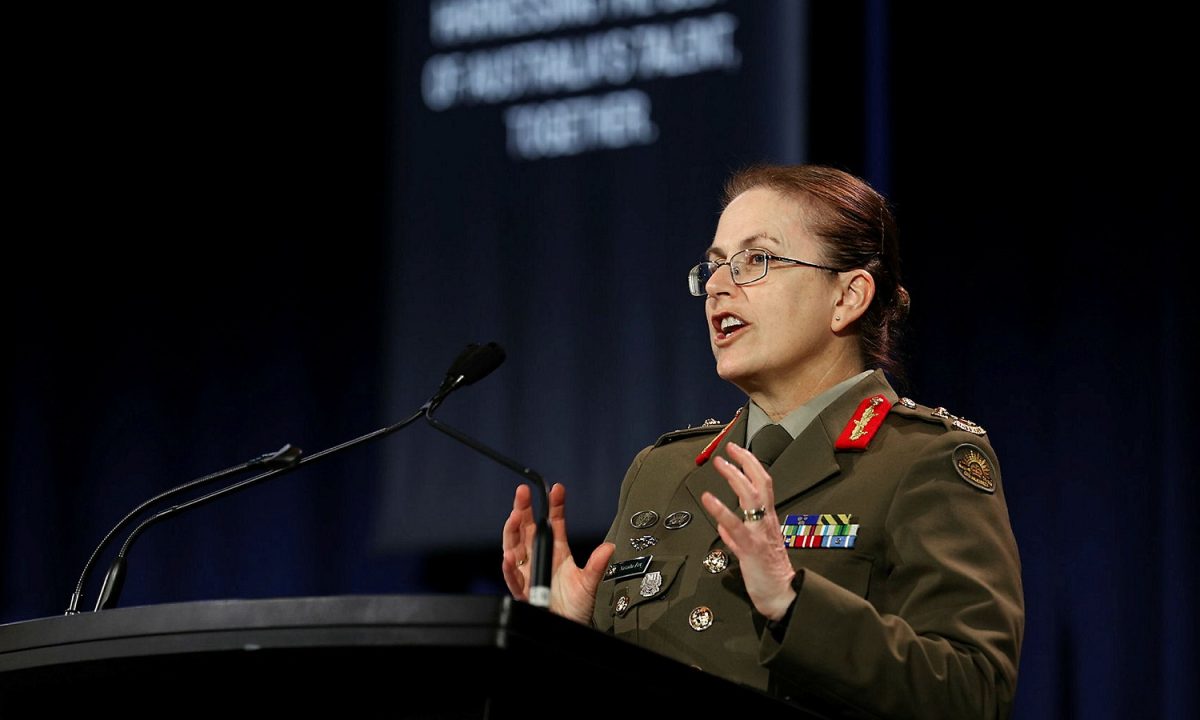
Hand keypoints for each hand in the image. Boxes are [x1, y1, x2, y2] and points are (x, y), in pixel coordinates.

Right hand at [501, 482, 614, 623]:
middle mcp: (540, 560)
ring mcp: (529, 574)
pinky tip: (508, 556)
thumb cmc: (576, 608)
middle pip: (527, 530)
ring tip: (515, 517)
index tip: (556, 490)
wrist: (568, 629)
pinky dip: (508, 567)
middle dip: (523, 510)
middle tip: (523, 493)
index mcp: (557, 553)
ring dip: (512, 532)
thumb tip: (609, 548)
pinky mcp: (523, 591)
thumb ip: (597, 566)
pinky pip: (512, 577)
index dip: (553, 506)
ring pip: (514, 548)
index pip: (553, 524)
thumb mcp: (589, 584)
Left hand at [700, 443, 795, 620]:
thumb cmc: (770, 573)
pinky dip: (720, 509)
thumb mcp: (754, 549)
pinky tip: (708, 499)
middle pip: (760, 483)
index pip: (763, 484)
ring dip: (734, 478)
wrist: (783, 595)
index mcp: (768, 520)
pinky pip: (735, 525)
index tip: (737, 451)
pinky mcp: (750, 548)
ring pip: (750, 498)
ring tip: (719, 465)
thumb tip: (722, 526)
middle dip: (745, 462)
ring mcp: (758, 533)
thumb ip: (737, 535)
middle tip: (729, 449)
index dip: (751, 465)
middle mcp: (766, 522)